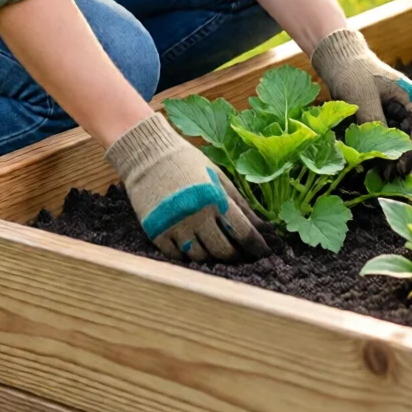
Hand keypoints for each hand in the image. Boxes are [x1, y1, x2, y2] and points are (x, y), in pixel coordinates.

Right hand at [106, 112, 272, 261]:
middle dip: (236, 256)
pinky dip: (188, 256)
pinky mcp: (157, 232)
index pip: (243, 232)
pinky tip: (194, 249)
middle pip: (223, 250)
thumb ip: (240, 202)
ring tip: (218, 251)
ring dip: (212, 257)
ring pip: (200, 257)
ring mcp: (175, 226)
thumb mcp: (217, 175)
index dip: (256, 246)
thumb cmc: (186, 162)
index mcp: (214, 198)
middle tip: (242, 255)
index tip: (264, 252)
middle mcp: (196, 215)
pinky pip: (177, 257)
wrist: (147, 154)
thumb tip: (263, 226)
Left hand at [311, 27, 411, 174]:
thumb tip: (381, 152)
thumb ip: (374, 122)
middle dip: (406, 160)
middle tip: (389, 176)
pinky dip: (385, 153)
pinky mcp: (386, 120)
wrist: (340, 62)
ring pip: (405, 143)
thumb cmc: (353, 74)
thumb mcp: (362, 98)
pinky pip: (391, 141)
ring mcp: (399, 115)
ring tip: (381, 175)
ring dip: (395, 159)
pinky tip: (373, 165)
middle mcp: (410, 108)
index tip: (399, 167)